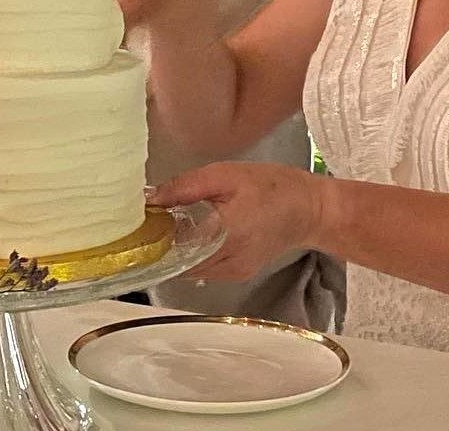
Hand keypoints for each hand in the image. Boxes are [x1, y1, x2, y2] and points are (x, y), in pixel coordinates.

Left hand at [148, 162, 326, 280]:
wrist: (310, 209)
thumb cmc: (272, 186)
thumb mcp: (226, 174)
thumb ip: (185, 186)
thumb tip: (150, 198)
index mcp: (226, 235)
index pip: (175, 249)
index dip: (152, 239)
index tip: (138, 224)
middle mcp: (229, 262)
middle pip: (179, 263)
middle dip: (162, 245)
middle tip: (149, 223)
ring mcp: (233, 272)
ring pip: (190, 269)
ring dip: (176, 251)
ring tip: (169, 226)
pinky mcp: (237, 274)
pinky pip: (204, 269)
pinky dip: (193, 254)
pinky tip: (191, 234)